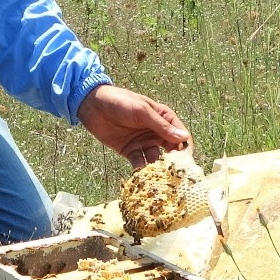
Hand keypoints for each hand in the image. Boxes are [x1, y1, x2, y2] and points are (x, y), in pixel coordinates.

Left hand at [76, 84, 191, 168]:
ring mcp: (143, 142)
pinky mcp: (130, 151)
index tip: (186, 160)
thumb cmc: (121, 102)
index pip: (180, 135)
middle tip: (174, 174)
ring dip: (157, 168)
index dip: (185, 147)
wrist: (93, 105)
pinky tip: (140, 176)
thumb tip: (183, 138)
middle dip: (173, 162)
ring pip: (155, 159)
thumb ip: (161, 126)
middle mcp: (156, 132)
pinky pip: (139, 162)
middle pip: (170, 150)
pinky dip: (140, 170)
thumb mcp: (142, 112)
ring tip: (157, 177)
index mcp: (163, 118)